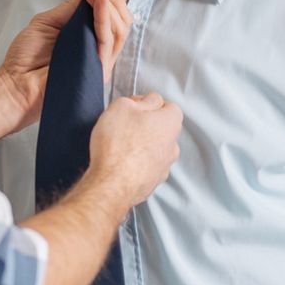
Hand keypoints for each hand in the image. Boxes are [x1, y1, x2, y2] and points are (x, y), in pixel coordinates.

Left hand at [0, 0, 137, 127]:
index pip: (111, 12)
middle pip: (121, 19)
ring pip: (119, 29)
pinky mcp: (98, 70)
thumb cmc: (26, 57)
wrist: (14, 84)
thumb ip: (72, 5)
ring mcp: (100, 60)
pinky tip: (98, 0)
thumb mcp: (48, 20)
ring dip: (110, 3)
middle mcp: (98, 48)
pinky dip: (104, 17)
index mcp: (88, 35)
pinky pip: (107, 41)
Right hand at [84, 93, 182, 207]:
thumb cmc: (117, 144)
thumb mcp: (123, 106)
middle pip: (162, 128)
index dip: (149, 103)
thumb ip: (140, 101)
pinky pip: (146, 167)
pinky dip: (136, 164)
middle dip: (145, 125)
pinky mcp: (153, 183)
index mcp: (170, 123)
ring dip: (141, 146)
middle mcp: (172, 145)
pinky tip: (120, 162)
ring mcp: (164, 167)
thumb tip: (147, 102)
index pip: (168, 106)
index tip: (133, 106)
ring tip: (119, 146)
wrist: (112, 184)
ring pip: (155, 149)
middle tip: (124, 125)